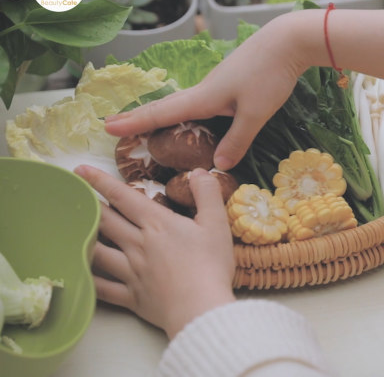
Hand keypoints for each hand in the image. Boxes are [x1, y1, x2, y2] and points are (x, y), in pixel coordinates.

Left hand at [75, 165, 235, 338]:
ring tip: (71, 230)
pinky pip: (103, 288)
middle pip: (105, 220)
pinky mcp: (131, 296)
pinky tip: (80, 274)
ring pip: (97, 251)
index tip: (82, 170)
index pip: (124, 197)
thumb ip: (207, 193)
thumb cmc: (211, 265)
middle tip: (72, 194)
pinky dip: (89, 280)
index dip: (101, 181)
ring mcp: (131, 271)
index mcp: (157, 224)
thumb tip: (198, 171)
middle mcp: (137, 244)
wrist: (200, 308)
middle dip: (87, 204)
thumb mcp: (217, 223)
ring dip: (83, 238)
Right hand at [103, 14, 309, 169]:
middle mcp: (204, 89)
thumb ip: (237, 140)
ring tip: (142, 123)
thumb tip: (218, 165)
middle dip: (138, 117)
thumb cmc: (269, 75)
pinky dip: (183, 109)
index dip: (134, 123)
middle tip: (110, 125)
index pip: (161, 114)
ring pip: (182, 102)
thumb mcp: (255, 114)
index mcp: (203, 97)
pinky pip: (198, 99)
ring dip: (159, 113)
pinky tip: (189, 114)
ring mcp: (217, 83)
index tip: (106, 128)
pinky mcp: (230, 80)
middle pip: (165, 106)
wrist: (288, 40)